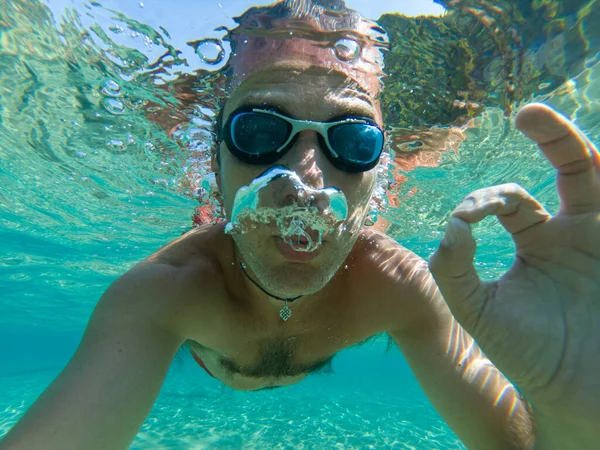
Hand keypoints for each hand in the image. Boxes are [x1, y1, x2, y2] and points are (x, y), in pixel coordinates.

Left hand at [429, 104, 599, 442]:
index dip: (485, 200)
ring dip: (581, 148)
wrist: (576, 394)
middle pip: (570, 168)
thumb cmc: (528, 353)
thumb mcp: (478, 310)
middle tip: (528, 111)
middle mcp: (574, 231)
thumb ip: (454, 270)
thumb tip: (453, 225)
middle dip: (553, 136)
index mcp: (536, 239)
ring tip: (553, 121)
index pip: (510, 200)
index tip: (469, 216)